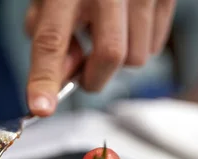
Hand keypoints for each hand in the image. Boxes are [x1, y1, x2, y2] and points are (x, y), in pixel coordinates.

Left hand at [25, 0, 175, 115]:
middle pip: (109, 56)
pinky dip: (139, 47)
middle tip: (85, 71)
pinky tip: (127, 25)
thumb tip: (61, 80)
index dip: (45, 78)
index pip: (52, 40)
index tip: (41, 107)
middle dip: (94, 77)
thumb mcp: (52, 0)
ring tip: (108, 33)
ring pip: (137, 58)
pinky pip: (155, 46)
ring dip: (118, 61)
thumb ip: (50, 38)